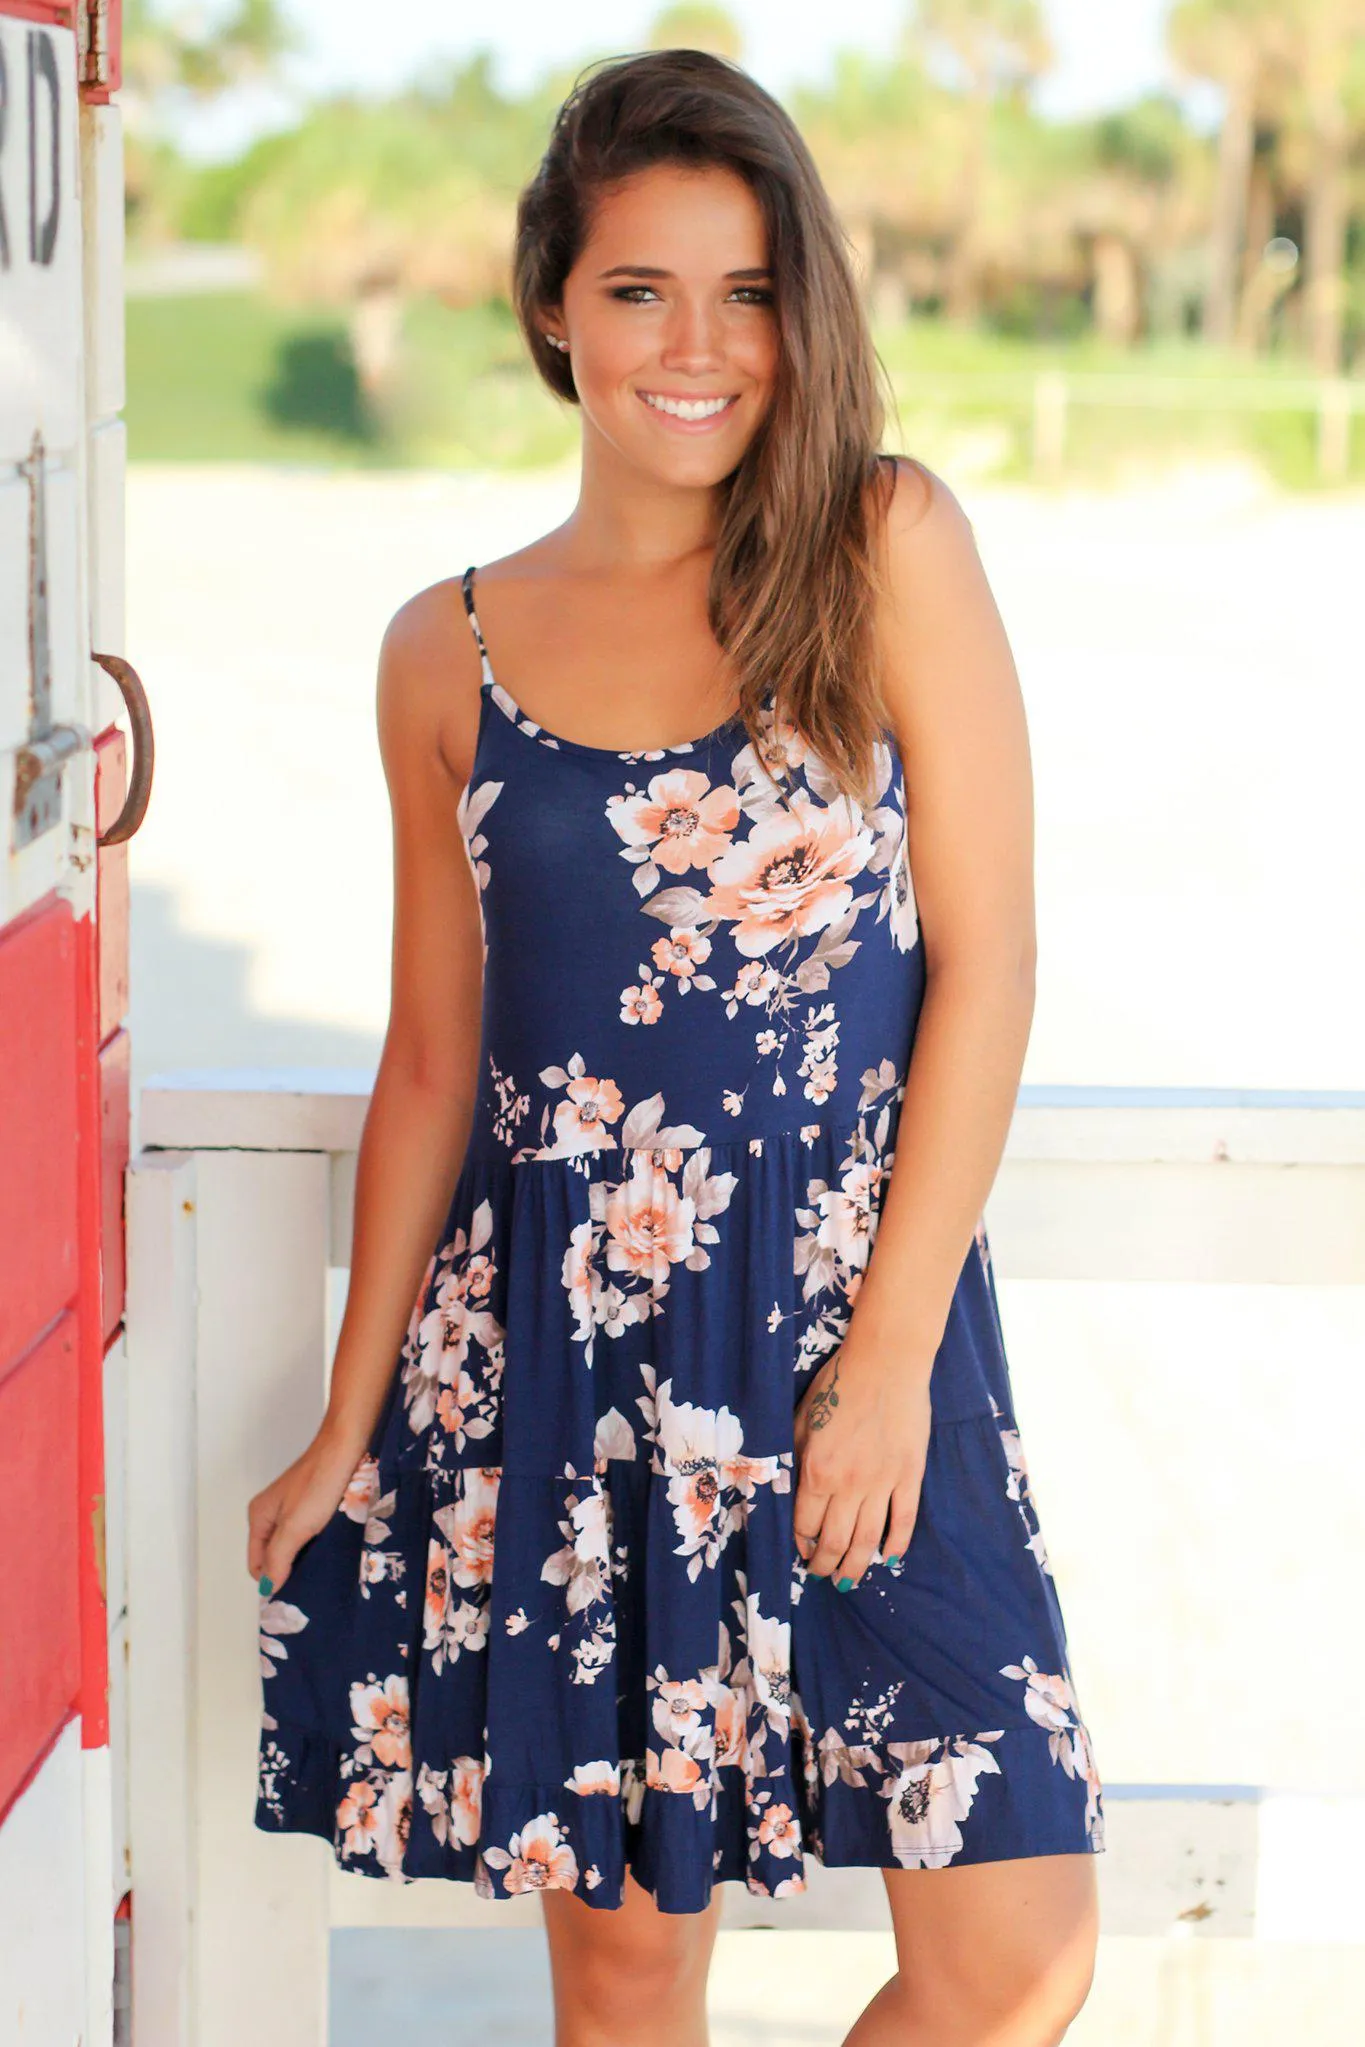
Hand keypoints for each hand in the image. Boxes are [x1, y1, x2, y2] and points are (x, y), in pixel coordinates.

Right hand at [246, 1418, 370, 1596]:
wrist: (349, 1444)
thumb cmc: (321, 1481)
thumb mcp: (296, 1526)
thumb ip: (279, 1558)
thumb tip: (268, 1588)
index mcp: (259, 1516)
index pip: (257, 1565)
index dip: (273, 1580)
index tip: (296, 1594)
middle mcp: (272, 1512)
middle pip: (275, 1555)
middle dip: (291, 1570)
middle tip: (314, 1583)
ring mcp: (293, 1507)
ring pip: (295, 1544)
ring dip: (308, 1556)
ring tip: (326, 1566)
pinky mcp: (314, 1503)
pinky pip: (311, 1532)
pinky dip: (320, 1542)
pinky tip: (334, 1546)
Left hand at [792, 1335, 931, 1587]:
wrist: (885, 1363)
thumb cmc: (837, 1385)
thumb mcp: (800, 1420)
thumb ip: (792, 1458)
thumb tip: (785, 1490)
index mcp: (816, 1471)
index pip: (804, 1524)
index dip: (801, 1544)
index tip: (801, 1552)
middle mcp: (849, 1484)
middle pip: (835, 1542)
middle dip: (825, 1565)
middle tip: (821, 1574)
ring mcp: (883, 1483)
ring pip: (868, 1540)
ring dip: (856, 1565)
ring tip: (848, 1579)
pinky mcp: (910, 1475)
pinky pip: (904, 1520)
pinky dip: (897, 1544)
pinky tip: (889, 1558)